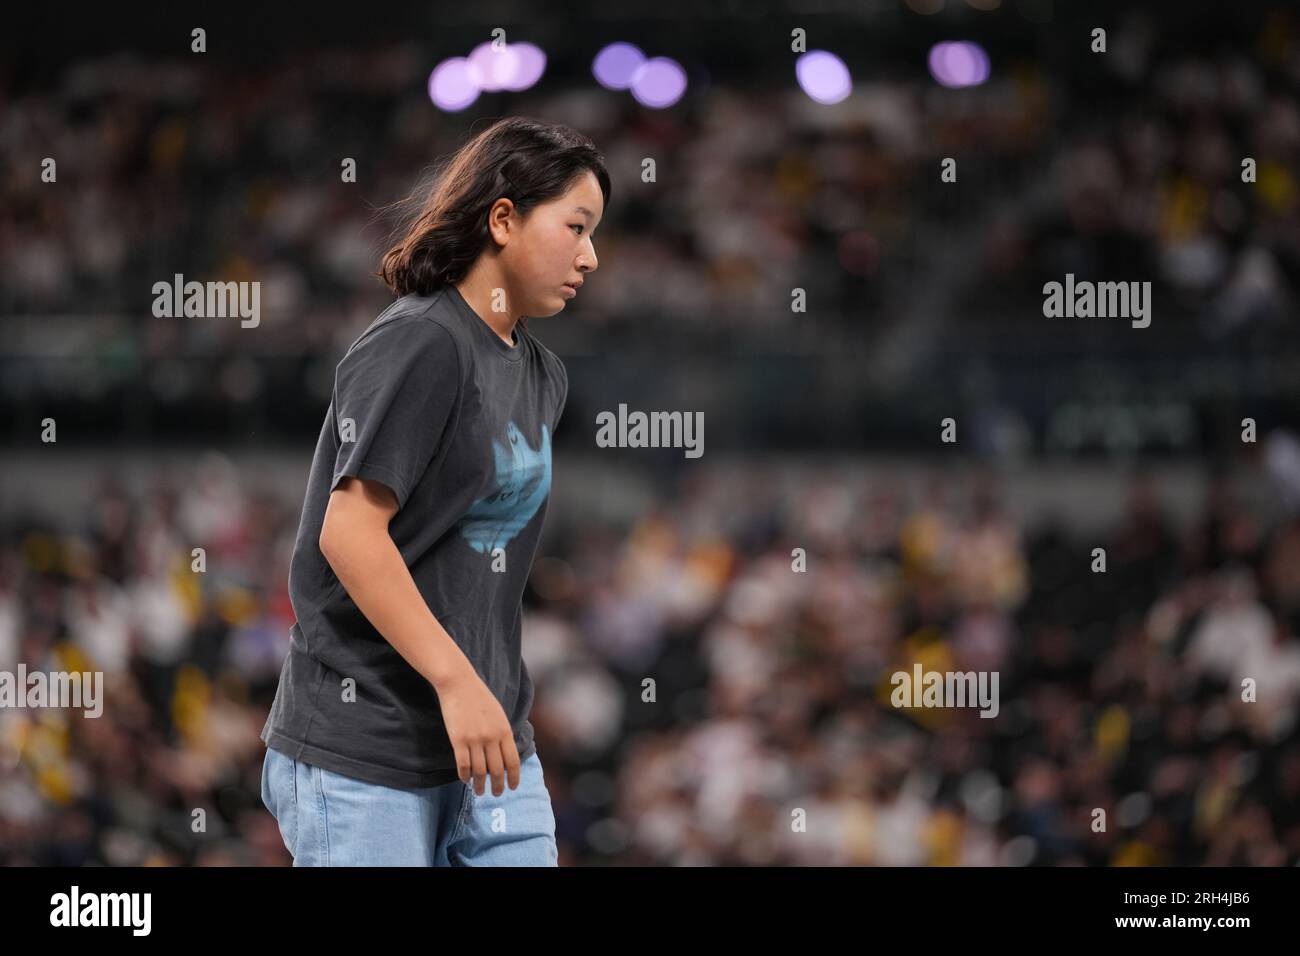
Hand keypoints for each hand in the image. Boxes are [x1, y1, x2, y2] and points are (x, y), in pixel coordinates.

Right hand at [435, 664, 521, 795]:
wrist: (459, 684)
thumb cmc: (479, 698)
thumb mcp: (499, 714)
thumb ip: (503, 734)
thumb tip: (505, 756)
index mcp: (504, 730)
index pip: (512, 761)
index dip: (513, 777)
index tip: (513, 787)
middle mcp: (491, 737)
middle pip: (497, 770)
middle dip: (498, 785)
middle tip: (497, 794)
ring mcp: (474, 739)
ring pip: (479, 771)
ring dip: (480, 785)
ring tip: (479, 792)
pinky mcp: (458, 740)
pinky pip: (463, 765)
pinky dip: (464, 776)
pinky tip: (465, 780)